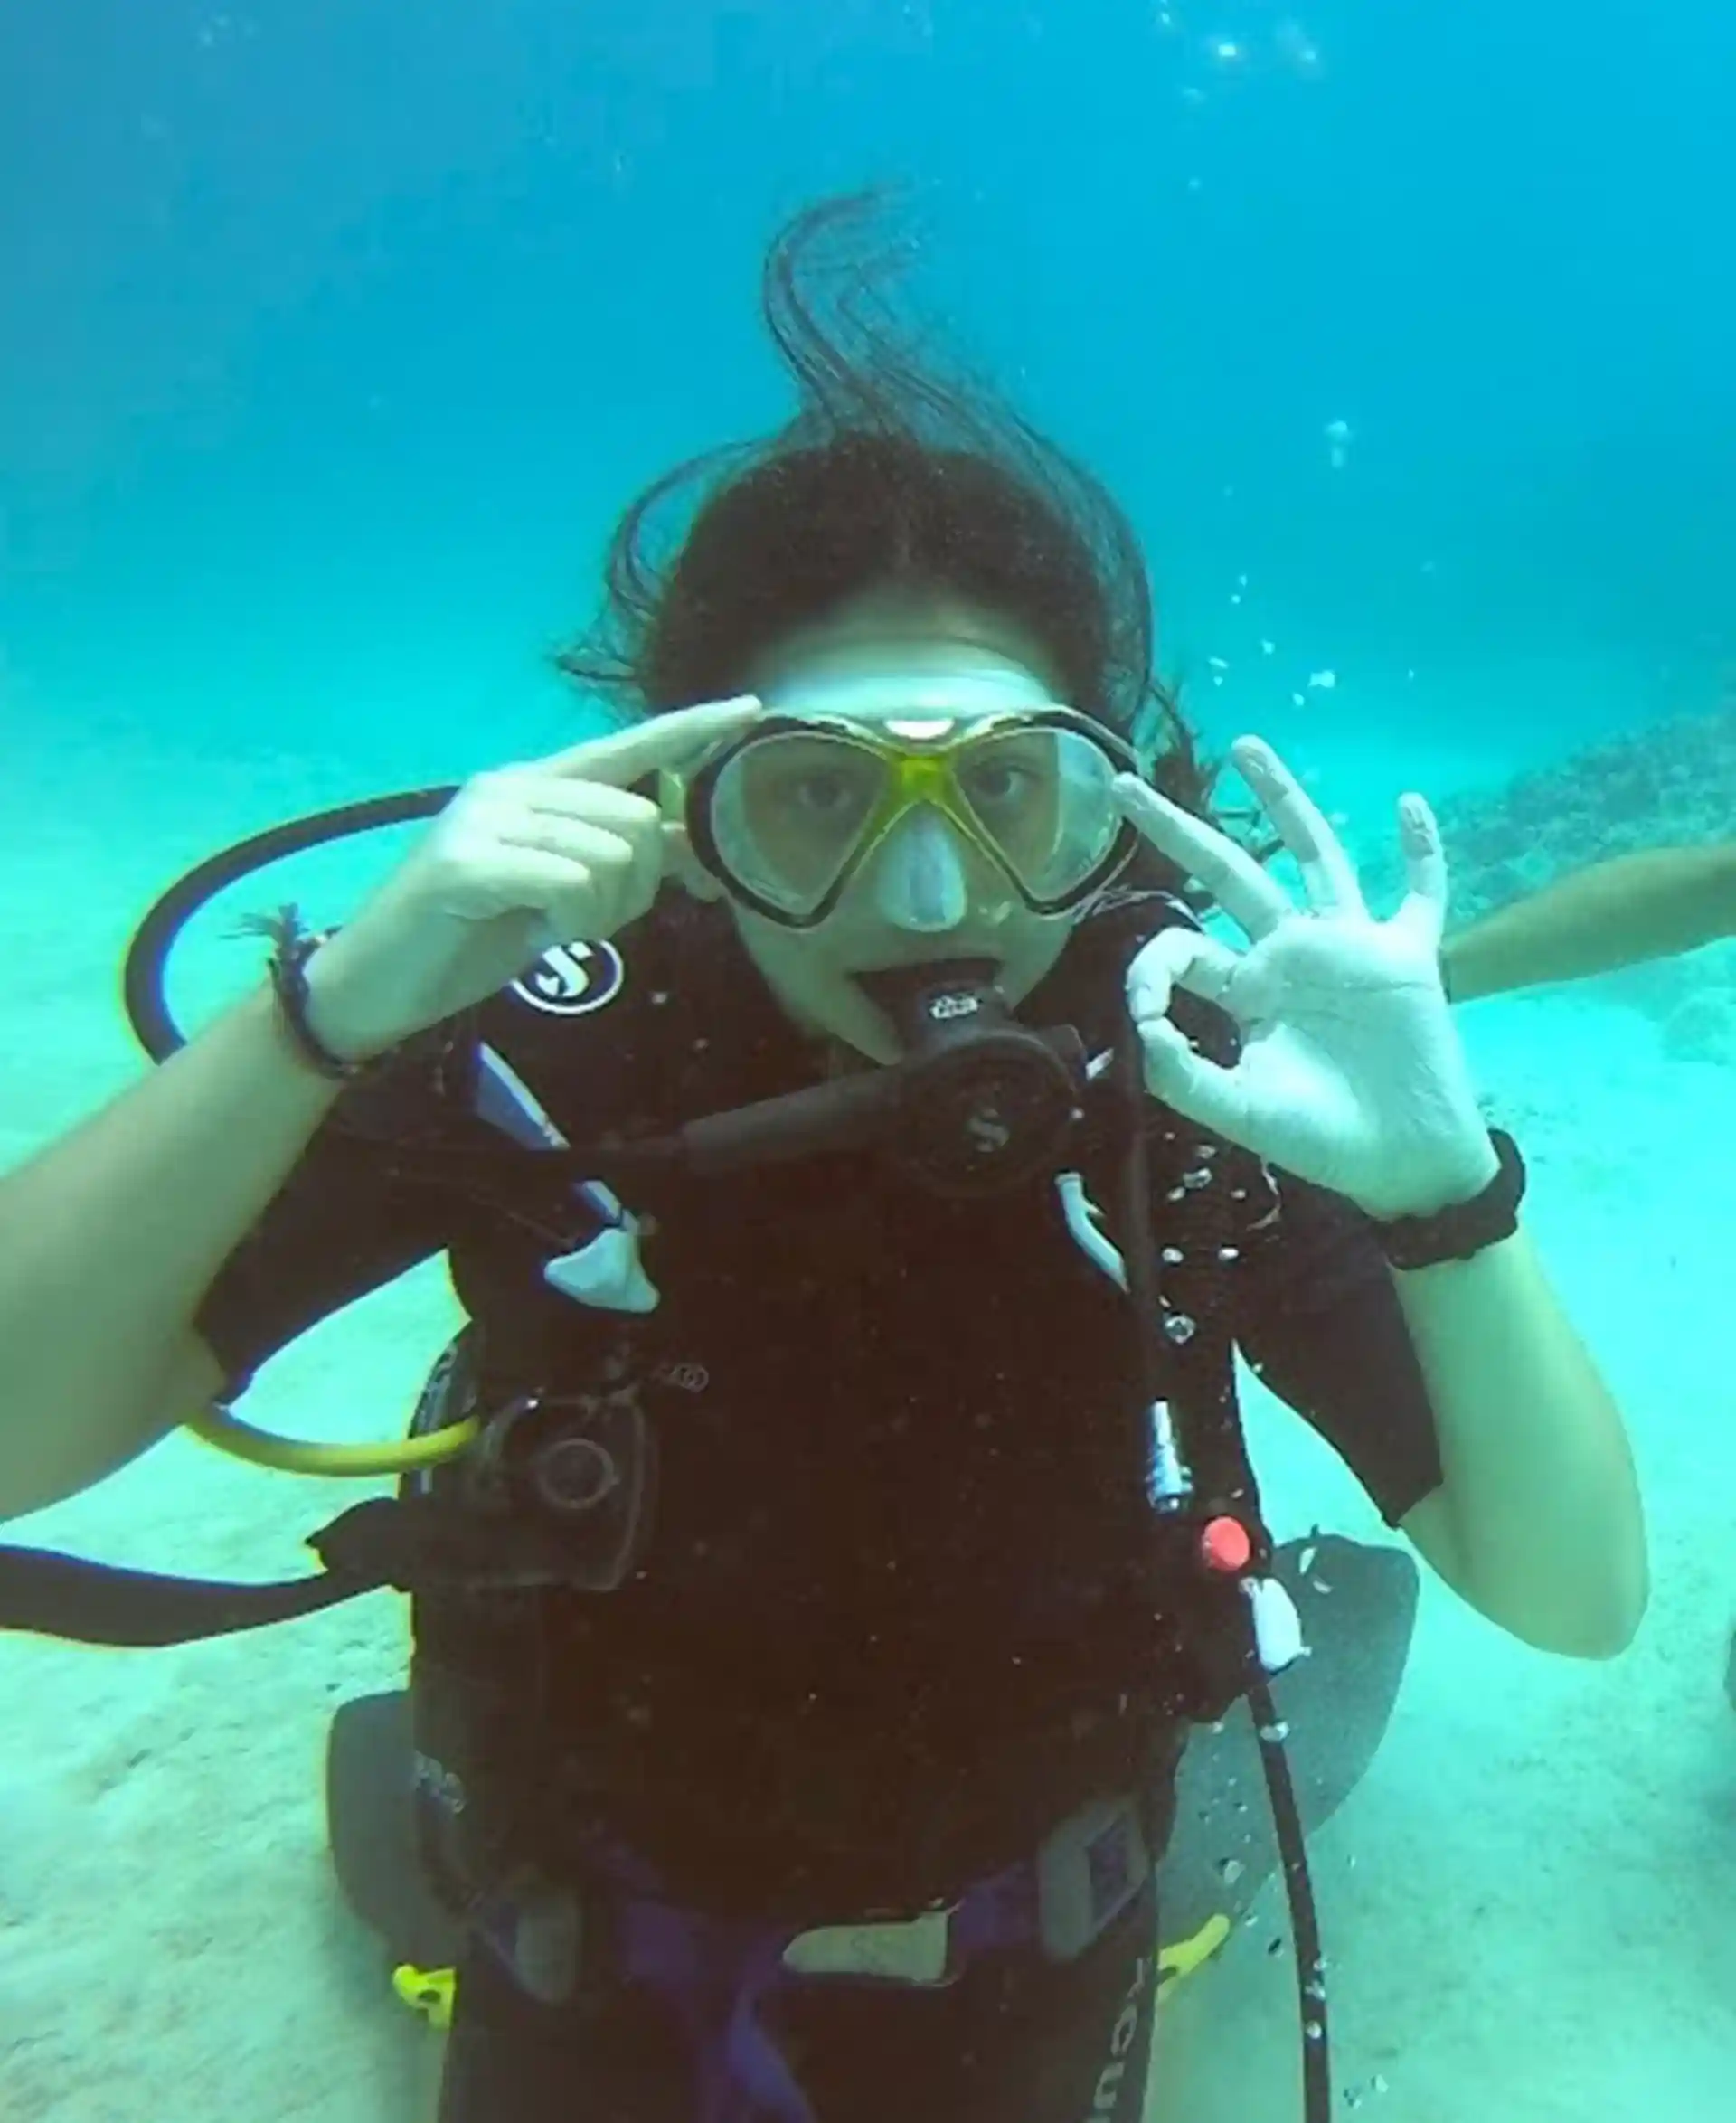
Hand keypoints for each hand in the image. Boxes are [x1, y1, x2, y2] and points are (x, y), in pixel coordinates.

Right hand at [302, 696, 761, 1058]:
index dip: (690, 730)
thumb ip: (614, 863)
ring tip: (548, 928)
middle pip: (639, 820)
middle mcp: (512, 785)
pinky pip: (569, 883)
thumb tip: (690, 846)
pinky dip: (568, 921)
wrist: (378, 982)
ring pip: (611, 856)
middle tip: (583, 924)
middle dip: (635, 890)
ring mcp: (485, 817)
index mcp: (536, 785)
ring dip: (598, 914)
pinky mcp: (467, 861)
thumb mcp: (559, 895)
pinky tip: (533, 934)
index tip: (750, 709)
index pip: (627, 747)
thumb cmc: (470, 936)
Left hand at [1113, 737, 1498, 1219]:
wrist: (1402, 1161)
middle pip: (1228, 873)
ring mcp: (1349, 947)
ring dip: (1283, 800)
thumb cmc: (1322, 1140)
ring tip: (1246, 748)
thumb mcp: (1237, 1111)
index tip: (1142, 1005)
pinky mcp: (1405, 954)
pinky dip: (1420, 850)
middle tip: (1126, 785)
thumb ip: (1183, 1072)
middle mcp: (1290, 954)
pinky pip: (1419, 892)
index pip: (1184, 945)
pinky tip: (1408, 802)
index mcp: (1245, 989)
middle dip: (1177, 829)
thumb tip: (1138, 1024)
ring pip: (1314, 855)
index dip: (1151, 965)